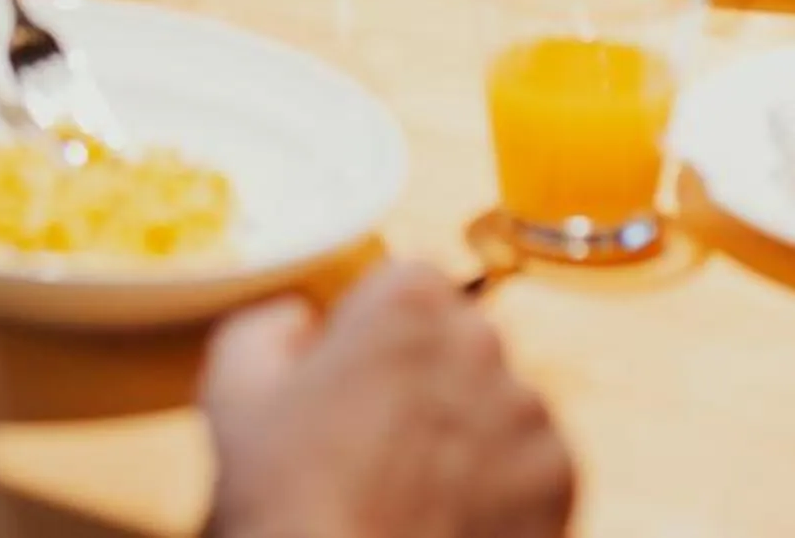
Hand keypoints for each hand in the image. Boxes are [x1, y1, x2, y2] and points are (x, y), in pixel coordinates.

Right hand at [202, 262, 575, 537]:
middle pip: (456, 337)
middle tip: (372, 438)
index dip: (375, 328)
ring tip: (407, 489)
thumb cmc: (291, 504)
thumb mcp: (236, 392)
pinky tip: (446, 517)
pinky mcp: (558, 475)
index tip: (352, 372)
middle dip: (424, 375)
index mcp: (408, 301)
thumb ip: (269, 323)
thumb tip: (297, 319)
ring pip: (495, 400)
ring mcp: (527, 408)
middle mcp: (481, 339)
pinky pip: (528, 462)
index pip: (407, 281)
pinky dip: (499, 486)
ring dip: (463, 430)